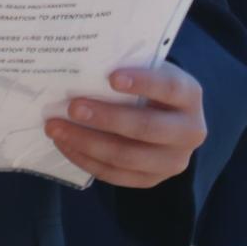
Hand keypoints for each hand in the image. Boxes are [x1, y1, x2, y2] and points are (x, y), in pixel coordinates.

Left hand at [44, 62, 205, 188]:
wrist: (168, 118)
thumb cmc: (149, 86)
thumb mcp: (149, 70)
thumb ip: (127, 66)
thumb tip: (83, 65)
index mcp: (190, 95)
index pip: (170, 88)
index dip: (143, 83)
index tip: (112, 78)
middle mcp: (189, 132)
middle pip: (146, 128)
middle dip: (106, 118)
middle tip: (72, 107)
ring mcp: (173, 161)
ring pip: (126, 157)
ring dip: (86, 142)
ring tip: (56, 128)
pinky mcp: (152, 180)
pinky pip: (115, 175)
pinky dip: (85, 159)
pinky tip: (64, 144)